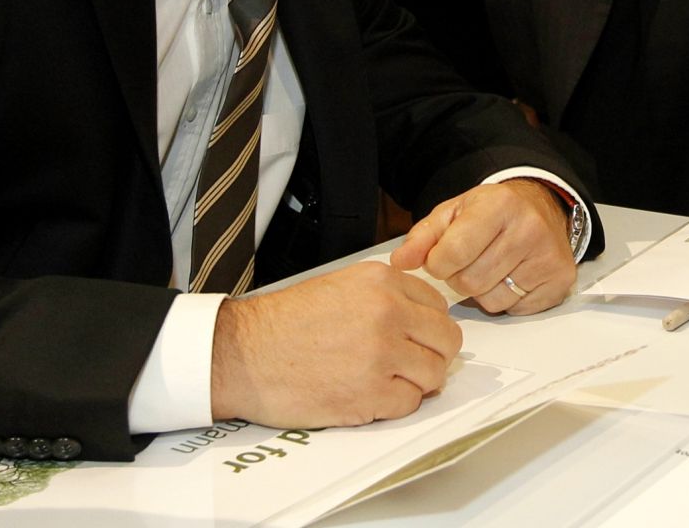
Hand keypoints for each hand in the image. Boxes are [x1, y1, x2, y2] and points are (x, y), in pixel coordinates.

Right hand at [209, 260, 461, 427]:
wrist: (242, 354)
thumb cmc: (283, 324)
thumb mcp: (340, 286)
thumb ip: (384, 296)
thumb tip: (420, 318)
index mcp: (381, 282)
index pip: (438, 305)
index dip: (429, 326)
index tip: (418, 337)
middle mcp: (387, 313)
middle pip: (446, 340)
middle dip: (433, 355)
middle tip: (413, 364)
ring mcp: (381, 355)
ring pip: (434, 374)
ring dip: (417, 382)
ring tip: (388, 381)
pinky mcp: (369, 394)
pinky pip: (409, 403)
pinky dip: (395, 405)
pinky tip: (370, 396)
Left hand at [391, 180, 575, 314]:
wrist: (540, 209)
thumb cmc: (492, 213)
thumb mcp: (453, 213)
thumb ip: (422, 237)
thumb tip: (400, 262)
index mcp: (499, 205)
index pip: (453, 253)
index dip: (438, 263)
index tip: (441, 257)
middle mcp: (529, 229)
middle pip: (470, 281)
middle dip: (460, 276)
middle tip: (470, 260)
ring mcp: (547, 257)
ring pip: (491, 299)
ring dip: (482, 290)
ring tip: (491, 266)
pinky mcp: (559, 281)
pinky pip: (513, 309)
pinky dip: (505, 298)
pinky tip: (511, 275)